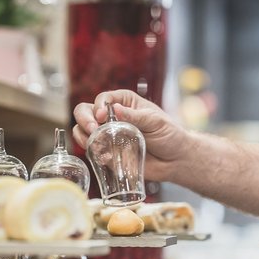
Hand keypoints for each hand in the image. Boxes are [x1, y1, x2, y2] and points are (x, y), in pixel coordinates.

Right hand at [72, 89, 192, 181]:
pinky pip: (93, 151)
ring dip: (84, 136)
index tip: (103, 116)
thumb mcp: (156, 122)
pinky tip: (105, 157)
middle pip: (84, 111)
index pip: (103, 99)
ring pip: (82, 131)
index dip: (99, 106)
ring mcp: (108, 135)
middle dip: (84, 119)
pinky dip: (93, 153)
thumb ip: (136, 116)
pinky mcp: (109, 152)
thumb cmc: (170, 135)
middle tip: (93, 130)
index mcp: (124, 102)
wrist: (176, 160)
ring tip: (96, 144)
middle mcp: (112, 117)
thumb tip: (115, 108)